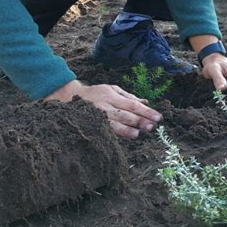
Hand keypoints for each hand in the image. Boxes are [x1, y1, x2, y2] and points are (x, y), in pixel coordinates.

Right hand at [45, 80, 162, 137]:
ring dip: (128, 129)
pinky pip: (105, 130)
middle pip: (125, 114)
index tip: (158, 117)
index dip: (146, 111)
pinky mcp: (92, 124)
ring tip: (138, 134)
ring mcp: (97, 115)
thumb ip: (129, 96)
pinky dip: (116, 134)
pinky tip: (125, 137)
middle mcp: (105, 105)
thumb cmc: (96, 93)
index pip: (132, 104)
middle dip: (140, 121)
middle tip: (152, 126)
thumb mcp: (112, 89)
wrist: (69, 97)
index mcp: (111, 95)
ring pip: (115, 124)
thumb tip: (146, 102)